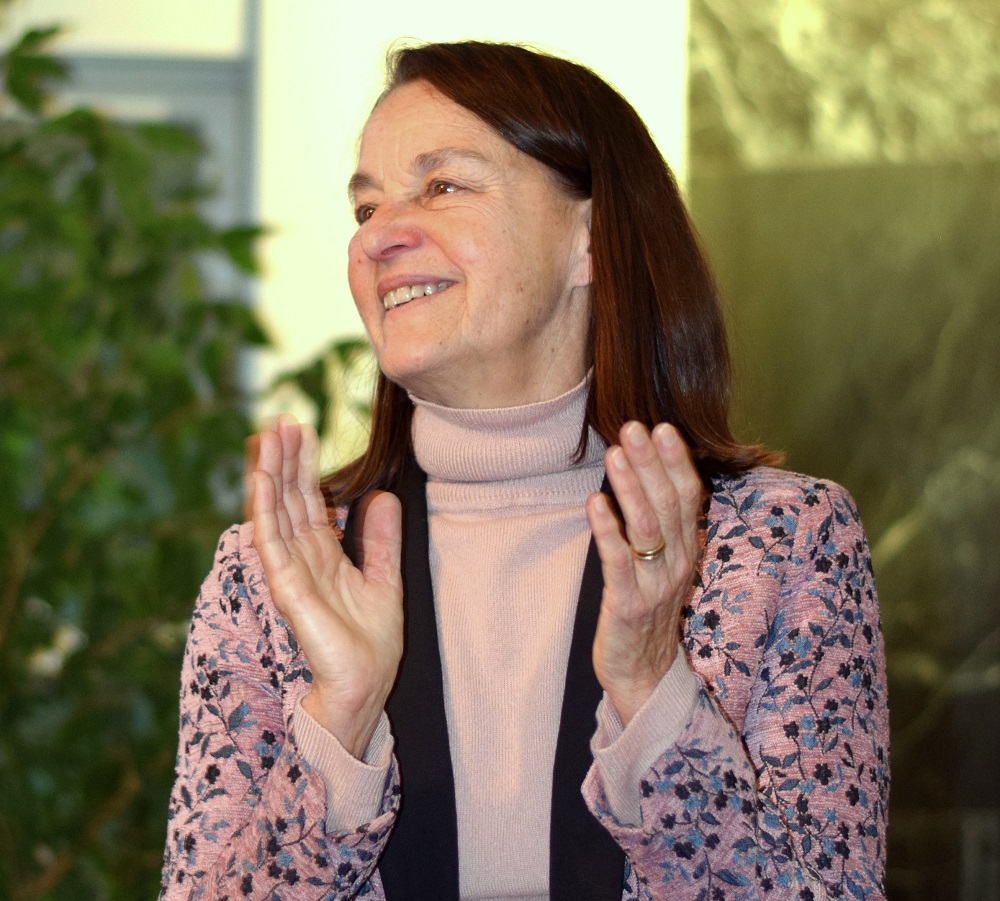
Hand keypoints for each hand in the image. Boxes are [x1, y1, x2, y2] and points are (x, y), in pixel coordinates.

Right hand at [250, 414, 403, 758]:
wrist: (365, 686)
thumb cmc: (370, 643)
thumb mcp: (385, 578)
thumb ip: (382, 539)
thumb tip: (383, 496)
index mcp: (323, 555)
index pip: (308, 501)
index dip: (303, 466)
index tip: (300, 428)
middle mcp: (302, 559)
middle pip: (288, 500)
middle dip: (283, 460)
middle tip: (279, 420)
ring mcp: (291, 572)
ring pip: (275, 513)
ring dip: (269, 474)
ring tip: (267, 437)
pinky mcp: (287, 588)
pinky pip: (272, 541)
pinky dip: (264, 509)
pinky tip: (261, 480)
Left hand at [586, 422, 701, 724]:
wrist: (644, 674)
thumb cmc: (647, 609)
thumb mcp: (662, 563)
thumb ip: (659, 523)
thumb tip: (645, 473)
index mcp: (686, 549)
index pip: (689, 497)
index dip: (677, 462)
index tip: (663, 427)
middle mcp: (677, 563)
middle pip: (669, 504)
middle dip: (651, 463)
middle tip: (634, 427)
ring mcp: (655, 584)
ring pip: (648, 528)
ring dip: (631, 488)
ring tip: (615, 454)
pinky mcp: (628, 605)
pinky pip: (619, 563)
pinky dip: (608, 531)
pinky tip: (594, 504)